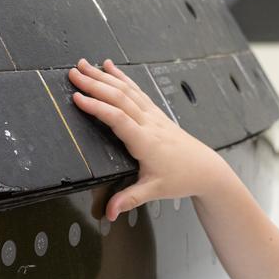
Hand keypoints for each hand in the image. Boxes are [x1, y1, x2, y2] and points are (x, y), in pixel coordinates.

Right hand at [67, 58, 224, 220]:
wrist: (205, 169)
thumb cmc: (181, 178)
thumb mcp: (154, 191)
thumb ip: (129, 199)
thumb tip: (110, 212)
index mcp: (146, 141)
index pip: (118, 119)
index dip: (97, 107)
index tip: (77, 98)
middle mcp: (149, 123)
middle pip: (119, 98)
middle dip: (94, 84)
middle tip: (73, 74)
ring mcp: (153, 115)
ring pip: (127, 90)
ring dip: (104, 76)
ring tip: (84, 65)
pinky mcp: (156, 113)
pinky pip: (136, 90)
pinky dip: (121, 77)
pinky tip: (110, 67)